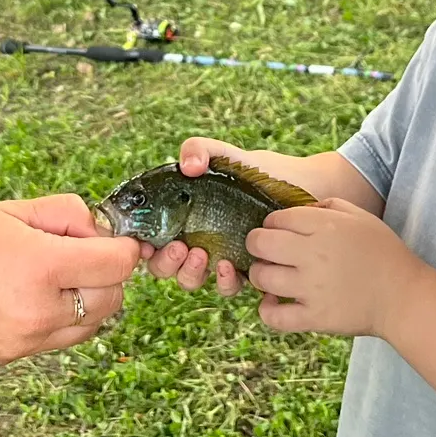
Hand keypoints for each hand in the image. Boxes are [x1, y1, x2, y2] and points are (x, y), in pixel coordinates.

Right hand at [0, 195, 141, 363]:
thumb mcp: (18, 209)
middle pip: (112, 299)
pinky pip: (57, 342)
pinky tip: (33, 297)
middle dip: (107, 275)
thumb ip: (70, 215)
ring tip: (56, 277)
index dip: (122, 247)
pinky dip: (60, 321)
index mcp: (44, 269)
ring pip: (90, 327)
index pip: (119, 265)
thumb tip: (100, 233)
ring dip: (89, 302)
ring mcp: (23, 342)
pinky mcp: (7, 358)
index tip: (111, 237)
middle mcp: (39, 313)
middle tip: (80, 254)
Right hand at [136, 136, 246, 296]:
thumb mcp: (223, 154)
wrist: (296, 183)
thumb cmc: (252, 170)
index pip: (149, 238)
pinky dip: (223, 282)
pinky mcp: (243, 270)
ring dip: (189, 274)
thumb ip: (200, 149)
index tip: (143, 243)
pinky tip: (228, 265)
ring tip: (202, 255)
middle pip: (163, 266)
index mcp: (181, 217)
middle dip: (164, 263)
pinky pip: (227, 287)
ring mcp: (217, 257)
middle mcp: (194, 241)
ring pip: (190, 280)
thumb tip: (188, 166)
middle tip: (179, 247)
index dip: (139, 246)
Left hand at [245, 197, 422, 336]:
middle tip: (264, 251)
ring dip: (260, 275)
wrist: (402, 296)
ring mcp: (311, 289)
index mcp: (325, 227)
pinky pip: (273, 317)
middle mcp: (313, 255)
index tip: (276, 230)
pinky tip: (273, 303)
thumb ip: (328, 206)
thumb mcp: (360, 216)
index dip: (271, 223)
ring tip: (270, 276)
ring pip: (262, 278)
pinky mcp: (314, 318)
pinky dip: (266, 310)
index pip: (277, 218)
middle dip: (256, 244)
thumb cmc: (382, 252)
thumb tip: (300, 211)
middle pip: (260, 244)